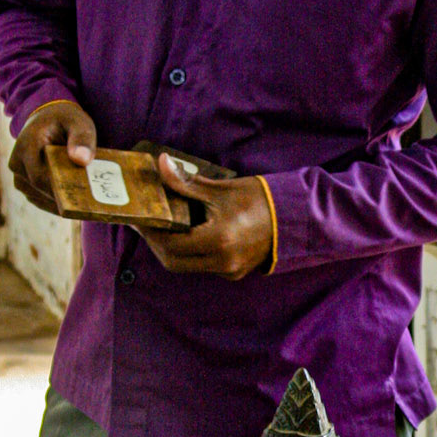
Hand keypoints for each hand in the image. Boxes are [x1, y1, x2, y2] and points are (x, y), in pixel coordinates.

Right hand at [8, 99, 96, 212]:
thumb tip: (81, 159)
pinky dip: (58, 204)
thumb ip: (82, 138)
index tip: (81, 195)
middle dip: (64, 196)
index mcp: (26, 144)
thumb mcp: (78, 122)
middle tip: (88, 202)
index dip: (59, 188)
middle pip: (40, 188)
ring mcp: (19, 177)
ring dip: (61, 203)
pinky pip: (41, 201)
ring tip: (84, 203)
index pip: (39, 175)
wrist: (48, 120)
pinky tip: (75, 205)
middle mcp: (17, 163)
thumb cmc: (65, 121)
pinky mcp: (25, 186)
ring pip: (40, 198)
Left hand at [137, 157, 273, 278]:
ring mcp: (230, 271)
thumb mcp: (220, 190)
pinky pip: (203, 266)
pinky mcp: (235, 273)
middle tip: (147, 226)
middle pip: (173, 262)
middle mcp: (223, 262)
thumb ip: (186, 183)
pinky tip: (187, 234)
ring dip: (172, 249)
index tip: (141, 218)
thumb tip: (161, 164)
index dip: (151, 233)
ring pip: (187, 266)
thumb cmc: (259, 199)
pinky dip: (191, 252)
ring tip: (164, 227)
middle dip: (157, 245)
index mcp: (219, 240)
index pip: (171, 244)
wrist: (295, 216)